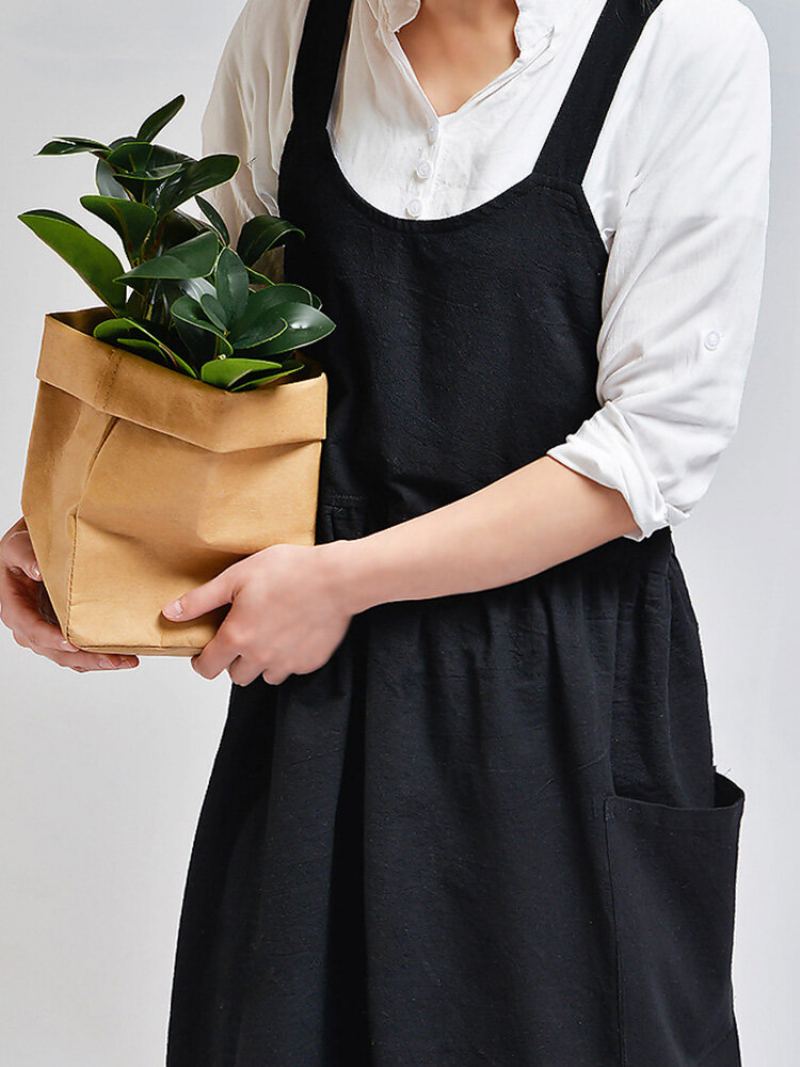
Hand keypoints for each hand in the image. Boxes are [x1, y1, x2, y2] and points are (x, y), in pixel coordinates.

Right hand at [0, 516, 138, 671]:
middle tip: (114, 660)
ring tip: (126, 660)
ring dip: (98, 662)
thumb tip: (38, 571)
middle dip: (86, 658)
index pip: (32, 629)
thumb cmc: (22, 553)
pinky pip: (79, 654)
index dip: (51, 638)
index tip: (72, 643)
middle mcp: (29, 628)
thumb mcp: (17, 548)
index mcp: (16, 610)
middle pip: (56, 651)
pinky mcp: (62, 636)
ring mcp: (46, 635)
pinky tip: (122, 657)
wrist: (29, 556)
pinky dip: (98, 658)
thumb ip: (24, 557)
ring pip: (70, 658)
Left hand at [162, 541, 355, 685]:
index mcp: (237, 637)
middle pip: (237, 676)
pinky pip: (292, 668)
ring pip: (266, 675)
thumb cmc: (290, 571)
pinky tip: (294, 631)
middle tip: (244, 633)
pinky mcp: (310, 662)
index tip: (206, 653)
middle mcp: (260, 657)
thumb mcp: (236, 577)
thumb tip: (170, 614)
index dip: (202, 662)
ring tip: (271, 632)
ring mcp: (287, 662)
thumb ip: (201, 600)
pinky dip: (289, 656)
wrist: (337, 579)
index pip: (207, 668)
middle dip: (235, 659)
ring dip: (263, 661)